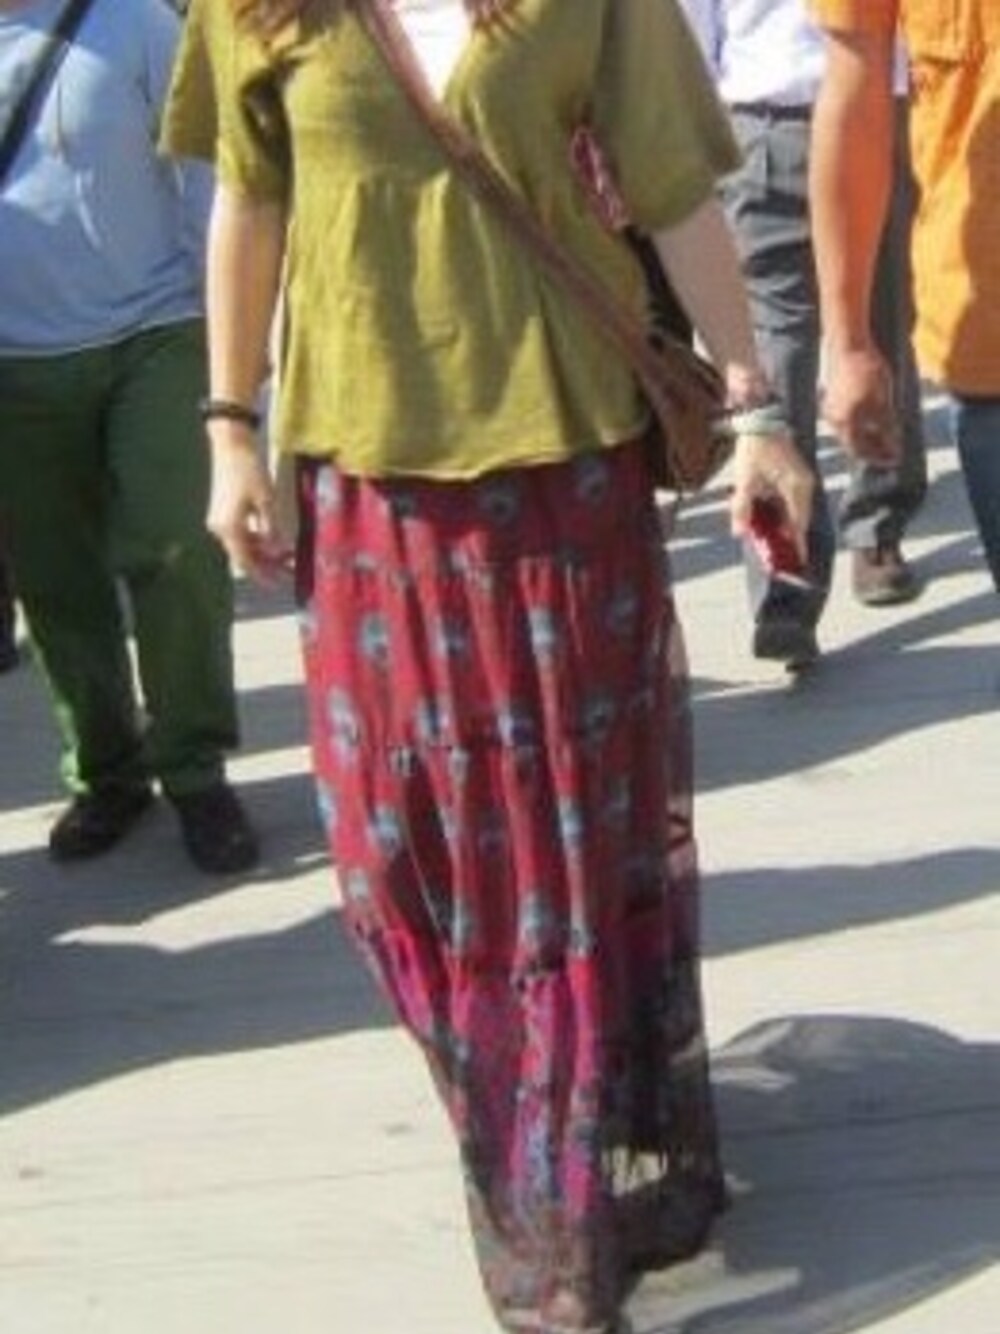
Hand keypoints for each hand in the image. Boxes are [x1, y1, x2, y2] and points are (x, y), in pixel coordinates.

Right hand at [206, 425, 292, 584]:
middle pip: (244, 555)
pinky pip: (240, 533)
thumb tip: (278, 551)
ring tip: (286, 556)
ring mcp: (220, 521)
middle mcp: (220, 529)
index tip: (279, 582)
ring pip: (243, 544)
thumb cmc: (249, 470)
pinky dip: (256, 538)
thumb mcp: (266, 501)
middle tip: (288, 571)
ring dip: (263, 552)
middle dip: (266, 565)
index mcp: (229, 528)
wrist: (231, 445)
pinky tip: (273, 540)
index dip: (263, 574)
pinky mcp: (223, 512)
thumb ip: (272, 528)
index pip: (246, 561)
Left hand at [729, 430, 814, 562]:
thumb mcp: (745, 480)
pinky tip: (772, 518)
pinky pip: (794, 501)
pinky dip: (785, 512)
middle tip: (780, 555)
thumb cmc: (755, 449)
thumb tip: (739, 532)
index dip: (798, 545)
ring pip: (797, 511)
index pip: (799, 525)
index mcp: (796, 489)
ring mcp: (804, 480)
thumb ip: (742, 508)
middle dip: (789, 538)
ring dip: (786, 525)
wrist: (763, 419)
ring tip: (774, 539)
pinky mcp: (799, 476)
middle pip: (799, 520)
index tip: (798, 562)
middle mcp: (805, 486)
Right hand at [821, 345, 901, 465]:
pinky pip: (846, 418)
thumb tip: (894, 448)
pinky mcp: (831, 397)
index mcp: (845, 424)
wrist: (849, 345)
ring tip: (884, 433)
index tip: (895, 459)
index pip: (860, 451)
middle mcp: (834, 420)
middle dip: (873, 447)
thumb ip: (887, 428)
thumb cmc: (867, 371)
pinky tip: (872, 416)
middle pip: (853, 443)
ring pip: (849, 430)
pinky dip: (860, 422)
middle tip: (892, 448)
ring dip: (867, 435)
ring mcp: (830, 408)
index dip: (878, 458)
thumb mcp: (883, 402)